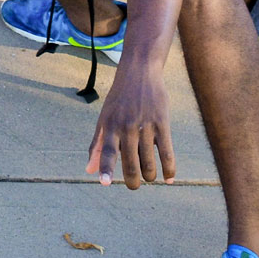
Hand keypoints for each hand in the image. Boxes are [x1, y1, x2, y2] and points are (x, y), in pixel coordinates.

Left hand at [87, 70, 175, 189]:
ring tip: (149, 177)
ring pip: (149, 163)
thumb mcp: (104, 118)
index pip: (107, 151)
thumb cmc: (119, 99)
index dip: (106, 168)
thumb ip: (97, 145)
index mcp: (110, 126)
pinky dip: (169, 169)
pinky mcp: (162, 124)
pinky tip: (169, 179)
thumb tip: (89, 171)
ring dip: (149, 176)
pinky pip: (167, 153)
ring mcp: (145, 126)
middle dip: (132, 181)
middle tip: (133, 186)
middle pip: (130, 163)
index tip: (104, 183)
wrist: (139, 72)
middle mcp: (127, 127)